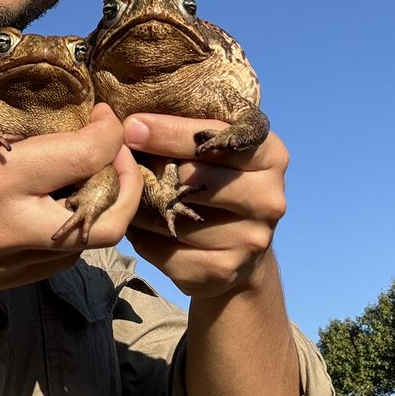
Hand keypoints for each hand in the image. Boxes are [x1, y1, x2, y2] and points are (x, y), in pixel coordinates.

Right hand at [0, 36, 142, 310]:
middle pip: (109, 214)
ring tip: (96, 174)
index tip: (100, 112)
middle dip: (128, 175)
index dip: (108, 130)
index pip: (86, 154)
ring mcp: (14, 259)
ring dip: (107, 205)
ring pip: (94, 241)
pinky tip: (63, 201)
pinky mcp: (11, 281)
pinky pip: (65, 257)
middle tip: (116, 150)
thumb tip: (17, 38)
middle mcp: (13, 224)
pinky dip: (77, 227)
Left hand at [122, 114, 288, 299]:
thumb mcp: (217, 148)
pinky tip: (141, 226)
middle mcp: (269, 198)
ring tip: (128, 194)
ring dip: (142, 206)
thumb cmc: (217, 181)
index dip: (169, 131)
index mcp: (272, 155)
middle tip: (122, 160)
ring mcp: (250, 239)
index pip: (217, 137)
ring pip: (175, 216)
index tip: (131, 126)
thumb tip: (131, 126)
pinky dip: (144, 237)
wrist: (240, 247)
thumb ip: (188, 130)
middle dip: (152, 168)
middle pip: (194, 177)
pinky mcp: (224, 270)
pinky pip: (166, 249)